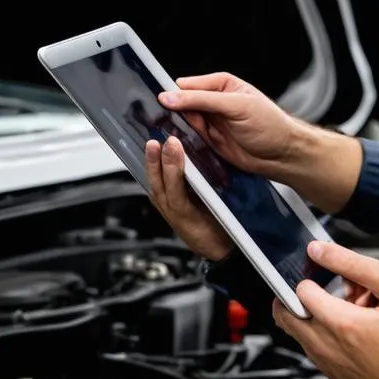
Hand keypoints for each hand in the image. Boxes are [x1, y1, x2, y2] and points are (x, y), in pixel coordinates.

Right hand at [144, 136, 231, 261]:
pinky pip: (176, 195)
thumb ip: (195, 174)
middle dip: (154, 155)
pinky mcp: (183, 216)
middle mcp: (167, 199)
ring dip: (164, 163)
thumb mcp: (201, 192)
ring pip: (163, 182)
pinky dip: (174, 179)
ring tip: (167, 144)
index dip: (156, 151)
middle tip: (156, 135)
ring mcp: (172, 208)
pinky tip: (176, 166)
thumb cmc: (213, 220)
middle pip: (155, 174)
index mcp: (169, 192)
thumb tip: (195, 148)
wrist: (224, 248)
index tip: (157, 130)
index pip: (157, 168)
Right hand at [158, 73, 298, 177]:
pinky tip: (176, 145)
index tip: (159, 101)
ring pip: (182, 123)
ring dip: (175, 128)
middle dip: (170, 112)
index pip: (188, 85)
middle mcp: (213, 102)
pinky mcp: (209, 142)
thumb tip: (170, 96)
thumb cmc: (269, 125)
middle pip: (181, 104)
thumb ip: (202, 100)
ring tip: (166, 134)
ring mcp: (211, 123)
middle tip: (156, 120)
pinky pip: (189, 139)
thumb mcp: (235, 106)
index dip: (173, 93)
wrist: (282, 155)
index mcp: (221, 85)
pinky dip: (182, 142)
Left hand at [273, 242, 378, 378]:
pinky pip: (315, 348)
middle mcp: (327, 349)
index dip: (316, 274)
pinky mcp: (336, 377)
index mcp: (341, 325)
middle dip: (304, 295)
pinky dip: (328, 333)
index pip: (299, 290)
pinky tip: (360, 328)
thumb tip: (321, 250)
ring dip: (318, 314)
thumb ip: (356, 265)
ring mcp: (329, 366)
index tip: (334, 272)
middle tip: (337, 288)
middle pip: (285, 314)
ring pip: (300, 331)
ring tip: (357, 309)